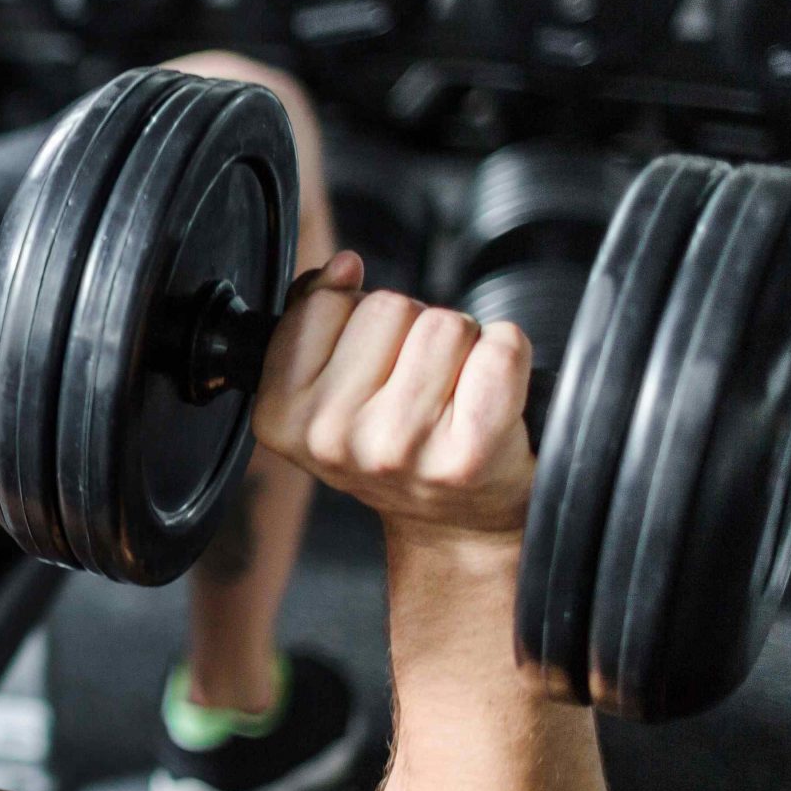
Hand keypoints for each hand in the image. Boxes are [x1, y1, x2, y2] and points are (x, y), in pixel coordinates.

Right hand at [251, 253, 534, 540]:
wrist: (455, 522)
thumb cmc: (395, 447)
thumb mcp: (326, 389)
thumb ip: (314, 317)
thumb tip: (341, 268)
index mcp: (283, 417)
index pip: (325, 304)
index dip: (356, 318)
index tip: (369, 363)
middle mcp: (332, 438)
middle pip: (388, 306)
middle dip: (411, 328)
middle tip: (418, 382)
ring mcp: (399, 447)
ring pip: (445, 323)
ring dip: (461, 342)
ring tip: (453, 391)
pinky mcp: (467, 453)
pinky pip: (500, 350)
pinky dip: (507, 354)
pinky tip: (492, 392)